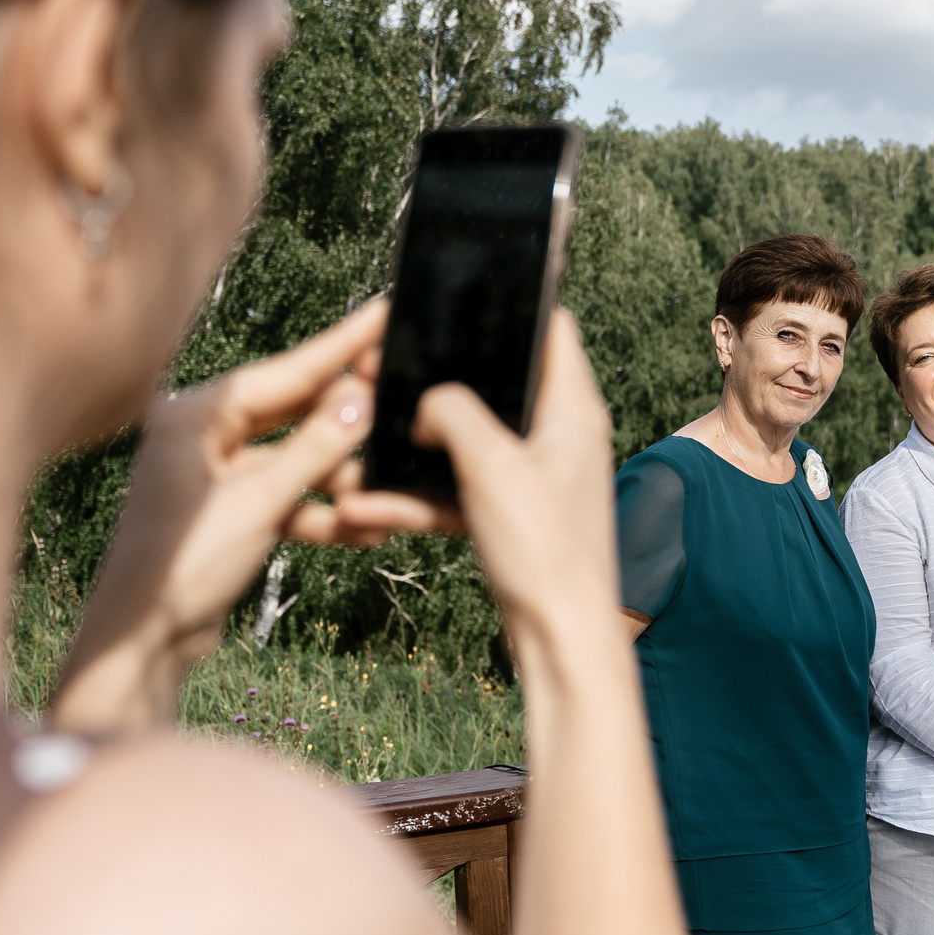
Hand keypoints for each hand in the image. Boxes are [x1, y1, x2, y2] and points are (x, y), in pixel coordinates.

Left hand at [54, 301, 390, 729]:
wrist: (144, 641)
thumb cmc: (182, 566)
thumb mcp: (260, 502)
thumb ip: (315, 449)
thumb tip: (361, 400)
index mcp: (195, 415)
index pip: (284, 371)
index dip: (340, 345)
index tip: (382, 312)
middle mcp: (201, 434)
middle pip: (293, 409)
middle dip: (347, 420)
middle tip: (400, 391)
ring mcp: (214, 473)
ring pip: (296, 457)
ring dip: (339, 476)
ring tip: (385, 482)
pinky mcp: (229, 510)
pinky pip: (287, 495)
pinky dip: (321, 511)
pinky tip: (366, 529)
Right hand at [338, 312, 620, 647]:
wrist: (560, 642)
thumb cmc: (546, 551)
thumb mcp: (491, 465)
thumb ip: (454, 412)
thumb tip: (426, 398)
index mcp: (572, 409)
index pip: (551, 328)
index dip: (511, 303)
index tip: (459, 292)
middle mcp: (559, 436)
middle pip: (493, 385)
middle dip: (437, 383)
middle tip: (385, 369)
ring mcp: (534, 478)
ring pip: (464, 445)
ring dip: (413, 451)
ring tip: (360, 448)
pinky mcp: (511, 516)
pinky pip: (456, 493)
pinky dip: (417, 499)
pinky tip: (366, 506)